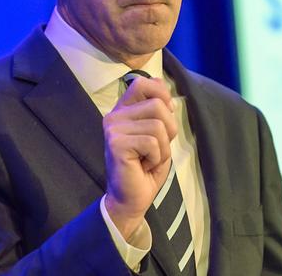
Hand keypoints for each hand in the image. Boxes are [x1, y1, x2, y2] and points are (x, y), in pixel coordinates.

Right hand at [103, 76, 176, 239]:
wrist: (130, 199)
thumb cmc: (146, 166)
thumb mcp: (159, 134)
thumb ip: (160, 112)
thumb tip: (167, 96)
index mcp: (124, 109)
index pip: (143, 83)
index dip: (161, 96)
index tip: (163, 120)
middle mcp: (114, 115)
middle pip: (158, 105)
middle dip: (168, 130)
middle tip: (155, 149)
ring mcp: (113, 128)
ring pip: (158, 125)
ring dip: (163, 148)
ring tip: (149, 158)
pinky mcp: (116, 143)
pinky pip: (152, 142)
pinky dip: (156, 157)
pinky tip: (143, 165)